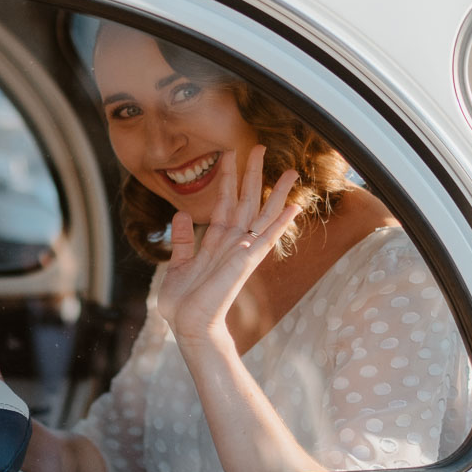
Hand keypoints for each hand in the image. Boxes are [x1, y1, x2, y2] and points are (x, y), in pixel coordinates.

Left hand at [157, 145, 298, 347]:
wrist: (188, 324)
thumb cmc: (183, 302)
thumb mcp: (177, 265)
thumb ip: (182, 240)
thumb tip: (181, 214)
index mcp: (216, 241)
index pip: (225, 202)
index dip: (228, 177)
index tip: (229, 153)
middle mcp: (233, 243)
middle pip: (247, 201)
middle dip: (252, 174)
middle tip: (259, 146)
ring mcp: (242, 251)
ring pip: (262, 215)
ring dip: (277, 193)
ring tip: (291, 171)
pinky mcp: (246, 262)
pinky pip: (267, 238)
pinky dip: (281, 222)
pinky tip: (294, 207)